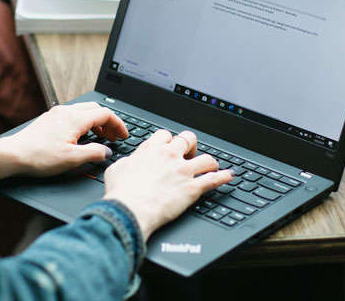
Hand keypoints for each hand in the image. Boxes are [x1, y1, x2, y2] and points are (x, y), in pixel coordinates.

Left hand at [0, 102, 128, 181]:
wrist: (13, 155)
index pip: (105, 114)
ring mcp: (56, 114)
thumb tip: (107, 152)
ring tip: (100, 138)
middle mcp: (66, 112)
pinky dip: (83, 123)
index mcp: (75, 119)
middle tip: (114, 137)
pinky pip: (72, 116)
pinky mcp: (48, 120)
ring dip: (96, 123)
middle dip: (108, 122)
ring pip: (83, 112)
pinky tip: (81, 137)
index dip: (118, 124)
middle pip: (95, 109)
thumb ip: (94, 153)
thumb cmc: (39, 157)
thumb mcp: (72, 159)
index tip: (123, 135)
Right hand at [103, 130, 232, 239]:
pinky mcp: (192, 188)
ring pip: (206, 158)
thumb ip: (128, 161)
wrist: (131, 208)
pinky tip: (228, 176)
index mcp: (152, 150)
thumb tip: (131, 161)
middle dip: (191, 145)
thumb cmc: (121, 192)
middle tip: (189, 154)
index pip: (165, 135)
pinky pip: (214, 179)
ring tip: (210, 166)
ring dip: (209, 162)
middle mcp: (170, 156)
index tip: (169, 147)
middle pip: (188, 139)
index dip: (168, 141)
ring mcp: (183, 172)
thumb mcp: (117, 169)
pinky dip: (223, 177)